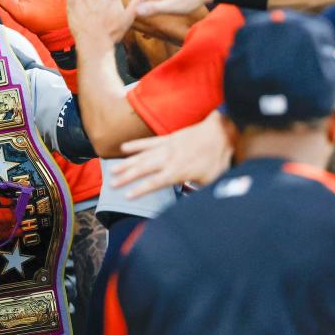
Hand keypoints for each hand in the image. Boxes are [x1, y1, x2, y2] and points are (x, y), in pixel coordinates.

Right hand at [0, 194, 15, 251]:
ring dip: (10, 229)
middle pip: (10, 226)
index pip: (9, 214)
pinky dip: (0, 235)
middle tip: (18, 216)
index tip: (16, 208)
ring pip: (6, 235)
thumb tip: (7, 200)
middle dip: (15, 220)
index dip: (15, 211)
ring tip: (15, 225)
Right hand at [111, 112, 230, 196]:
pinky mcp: (169, 138)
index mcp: (178, 171)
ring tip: (113, 169)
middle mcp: (169, 159)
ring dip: (127, 163)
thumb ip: (195, 191)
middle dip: (127, 177)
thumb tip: (187, 201)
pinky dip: (136, 145)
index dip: (140, 190)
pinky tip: (124, 148)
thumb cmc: (218, 158)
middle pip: (143, 169)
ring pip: (143, 156)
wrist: (222, 133)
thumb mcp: (210, 181)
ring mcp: (167, 147)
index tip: (127, 196)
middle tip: (112, 184)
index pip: (154, 183)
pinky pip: (149, 142)